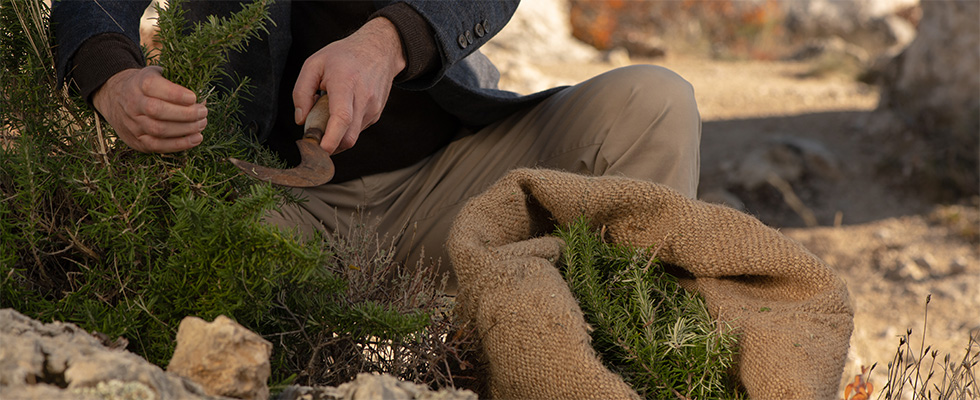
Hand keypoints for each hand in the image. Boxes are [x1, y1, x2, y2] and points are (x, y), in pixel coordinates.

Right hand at [92, 66, 207, 152]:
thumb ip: (177, 81)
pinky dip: (180, 144)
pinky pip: (158, 146)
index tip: (194, 97)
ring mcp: (133, 123)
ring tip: (202, 124)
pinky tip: (196, 138)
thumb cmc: (147, 86)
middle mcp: (132, 103)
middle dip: (185, 113)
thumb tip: (204, 95)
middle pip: (157, 110)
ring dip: (186, 129)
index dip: (175, 94)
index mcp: (139, 83)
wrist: (116, 98)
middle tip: (203, 112)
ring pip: (159, 130)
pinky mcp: (136, 140)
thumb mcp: (157, 74)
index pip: (153, 86)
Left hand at [292, 17, 405, 153]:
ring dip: (336, 136)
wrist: (379, 50)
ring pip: (352, 137)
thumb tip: (301, 121)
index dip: (332, 138)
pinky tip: (340, 113)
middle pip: (349, 136)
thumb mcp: (314, 64)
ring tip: (327, 116)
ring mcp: (373, 108)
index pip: (342, 117)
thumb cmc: (343, 55)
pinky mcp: (376, 114)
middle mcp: (364, 98)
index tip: (320, 149)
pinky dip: (344, 130)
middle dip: (330, 146)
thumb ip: (301, 92)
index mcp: (346, 82)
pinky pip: (356, 130)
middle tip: (313, 140)